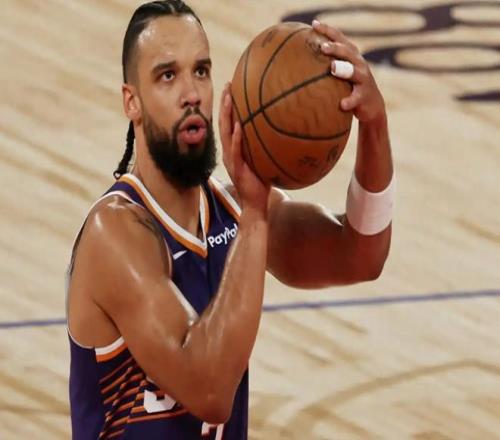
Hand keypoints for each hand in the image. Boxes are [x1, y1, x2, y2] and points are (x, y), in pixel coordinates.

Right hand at [218, 83, 270, 213]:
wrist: (255, 204)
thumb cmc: (261, 182)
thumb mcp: (264, 160)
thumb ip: (267, 146)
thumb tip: (283, 130)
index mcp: (233, 150)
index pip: (228, 124)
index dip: (228, 106)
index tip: (232, 88)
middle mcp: (229, 152)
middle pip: (223, 124)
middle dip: (225, 104)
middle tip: (228, 86)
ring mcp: (231, 160)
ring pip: (226, 134)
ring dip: (227, 116)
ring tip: (229, 99)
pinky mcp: (236, 169)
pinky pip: (235, 151)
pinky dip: (236, 138)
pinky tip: (238, 126)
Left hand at [312, 20, 385, 122]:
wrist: (372, 105)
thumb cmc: (349, 85)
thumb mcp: (340, 72)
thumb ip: (326, 63)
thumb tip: (296, 58)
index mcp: (350, 55)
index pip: (339, 38)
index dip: (327, 30)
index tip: (314, 25)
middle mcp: (358, 64)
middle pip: (347, 52)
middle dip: (336, 48)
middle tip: (323, 47)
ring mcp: (363, 79)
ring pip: (354, 72)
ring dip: (344, 69)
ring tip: (332, 68)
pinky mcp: (364, 96)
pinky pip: (356, 98)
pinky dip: (349, 101)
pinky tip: (342, 104)